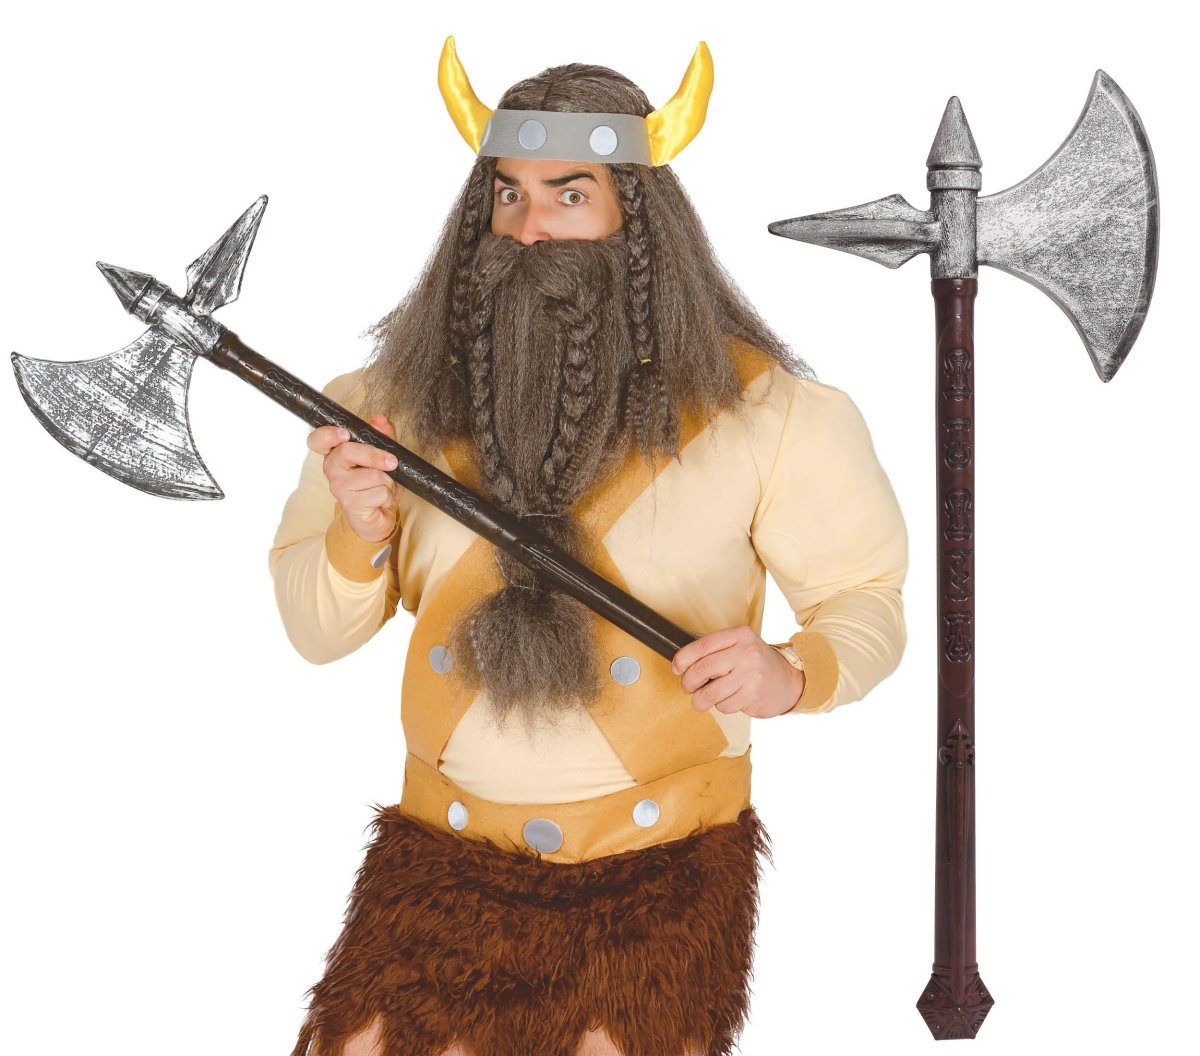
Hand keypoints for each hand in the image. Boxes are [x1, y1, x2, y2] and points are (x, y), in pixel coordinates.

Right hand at [307, 414, 402, 543]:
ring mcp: (338, 488)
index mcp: (336, 453)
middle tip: (392, 462)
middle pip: (347, 452)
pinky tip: (380, 501)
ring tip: (383, 487)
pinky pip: (379, 493)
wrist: (380, 516)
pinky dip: (388, 496)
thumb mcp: (384, 457)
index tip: (345, 434)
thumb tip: (380, 420)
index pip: (317, 440)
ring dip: (387, 482)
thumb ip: (382, 437)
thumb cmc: (378, 484)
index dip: (328, 434)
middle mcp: (332, 469)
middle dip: (375, 455)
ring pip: (371, 475)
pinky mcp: (350, 504)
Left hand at [671, 625, 805, 718]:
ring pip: (710, 692)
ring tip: (702, 699)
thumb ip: (716, 648)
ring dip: (700, 700)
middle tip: (688, 686)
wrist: (790, 681)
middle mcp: (746, 652)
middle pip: (702, 669)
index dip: (683, 658)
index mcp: (739, 635)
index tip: (677, 668)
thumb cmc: (758, 663)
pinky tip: (729, 699)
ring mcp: (751, 675)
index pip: (702, 645)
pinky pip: (724, 705)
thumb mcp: (740, 645)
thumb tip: (682, 657)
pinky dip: (721, 706)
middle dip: (689, 682)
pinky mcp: (753, 696)